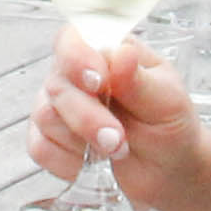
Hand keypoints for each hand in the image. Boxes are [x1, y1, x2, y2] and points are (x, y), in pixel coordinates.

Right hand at [27, 27, 198, 194]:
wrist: (169, 171)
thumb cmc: (169, 126)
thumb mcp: (167, 101)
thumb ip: (139, 80)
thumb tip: (122, 52)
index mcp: (106, 52)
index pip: (72, 39)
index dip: (77, 59)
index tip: (98, 83)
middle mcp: (76, 75)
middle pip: (56, 85)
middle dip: (87, 117)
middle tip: (118, 138)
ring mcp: (60, 107)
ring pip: (45, 117)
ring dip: (82, 140)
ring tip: (117, 149)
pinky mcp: (51, 139)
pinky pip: (41, 148)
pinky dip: (69, 161)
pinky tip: (94, 162)